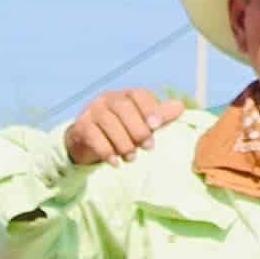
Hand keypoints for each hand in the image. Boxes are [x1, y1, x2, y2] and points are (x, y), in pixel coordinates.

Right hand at [64, 87, 179, 165]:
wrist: (87, 143)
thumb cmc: (122, 131)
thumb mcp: (142, 124)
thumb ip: (160, 116)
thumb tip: (180, 107)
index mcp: (125, 95)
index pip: (138, 95)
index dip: (148, 108)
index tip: (157, 126)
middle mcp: (106, 99)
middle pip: (122, 107)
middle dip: (138, 129)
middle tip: (148, 148)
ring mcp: (91, 111)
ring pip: (108, 122)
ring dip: (123, 143)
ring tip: (132, 158)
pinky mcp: (79, 126)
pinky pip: (93, 136)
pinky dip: (106, 151)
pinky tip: (115, 163)